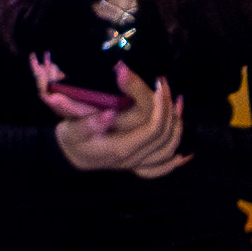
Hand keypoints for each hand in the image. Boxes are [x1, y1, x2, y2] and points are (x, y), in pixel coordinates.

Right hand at [41, 71, 185, 176]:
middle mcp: (133, 158)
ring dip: (176, 125)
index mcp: (121, 148)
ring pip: (168, 149)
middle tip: (163, 84)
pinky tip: (182, 153)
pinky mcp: (138, 163)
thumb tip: (109, 114)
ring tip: (177, 102)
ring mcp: (137, 163)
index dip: (159, 107)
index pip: (152, 130)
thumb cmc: (71, 139)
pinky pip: (161, 166)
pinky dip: (173, 160)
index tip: (157, 85)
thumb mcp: (71, 129)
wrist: (69, 156)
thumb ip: (87, 123)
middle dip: (167, 108)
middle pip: (163, 135)